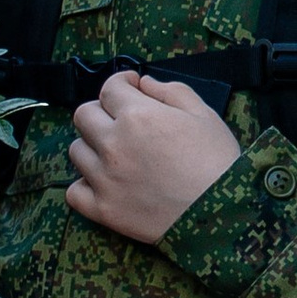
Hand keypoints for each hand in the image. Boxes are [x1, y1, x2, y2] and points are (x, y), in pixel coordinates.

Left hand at [65, 74, 241, 244]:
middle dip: (102, 111)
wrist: (221, 214)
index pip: (109, 88)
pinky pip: (74, 192)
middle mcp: (113, 143)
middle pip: (84, 115)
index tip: (131, 88)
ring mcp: (104, 178)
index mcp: (137, 115)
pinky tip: (104, 182)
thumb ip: (170, 91)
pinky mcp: (103, 209)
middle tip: (121, 119)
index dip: (122, 83)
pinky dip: (84, 185)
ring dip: (92, 146)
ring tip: (115, 153)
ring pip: (76, 150)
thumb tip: (145, 84)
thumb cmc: (217, 162)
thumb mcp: (203, 114)